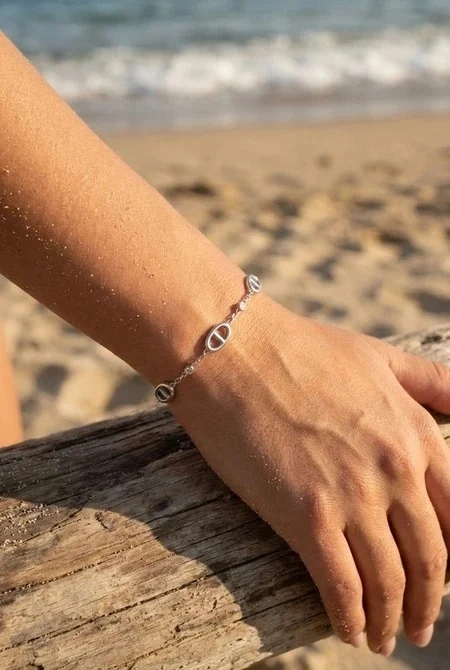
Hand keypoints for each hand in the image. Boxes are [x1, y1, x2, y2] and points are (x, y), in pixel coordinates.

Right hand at [173, 295, 449, 655]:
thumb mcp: (380, 356)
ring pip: (389, 582)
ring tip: (385, 639)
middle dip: (428, 603)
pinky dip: (351, 618)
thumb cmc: (301, 348)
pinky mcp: (305, 516)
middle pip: (431, 560)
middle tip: (419, 627)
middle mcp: (395, 471)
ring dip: (392, 621)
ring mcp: (352, 495)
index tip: (442, 581)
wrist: (232, 350)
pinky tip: (349, 631)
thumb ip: (431, 382)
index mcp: (416, 435)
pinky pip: (341, 586)